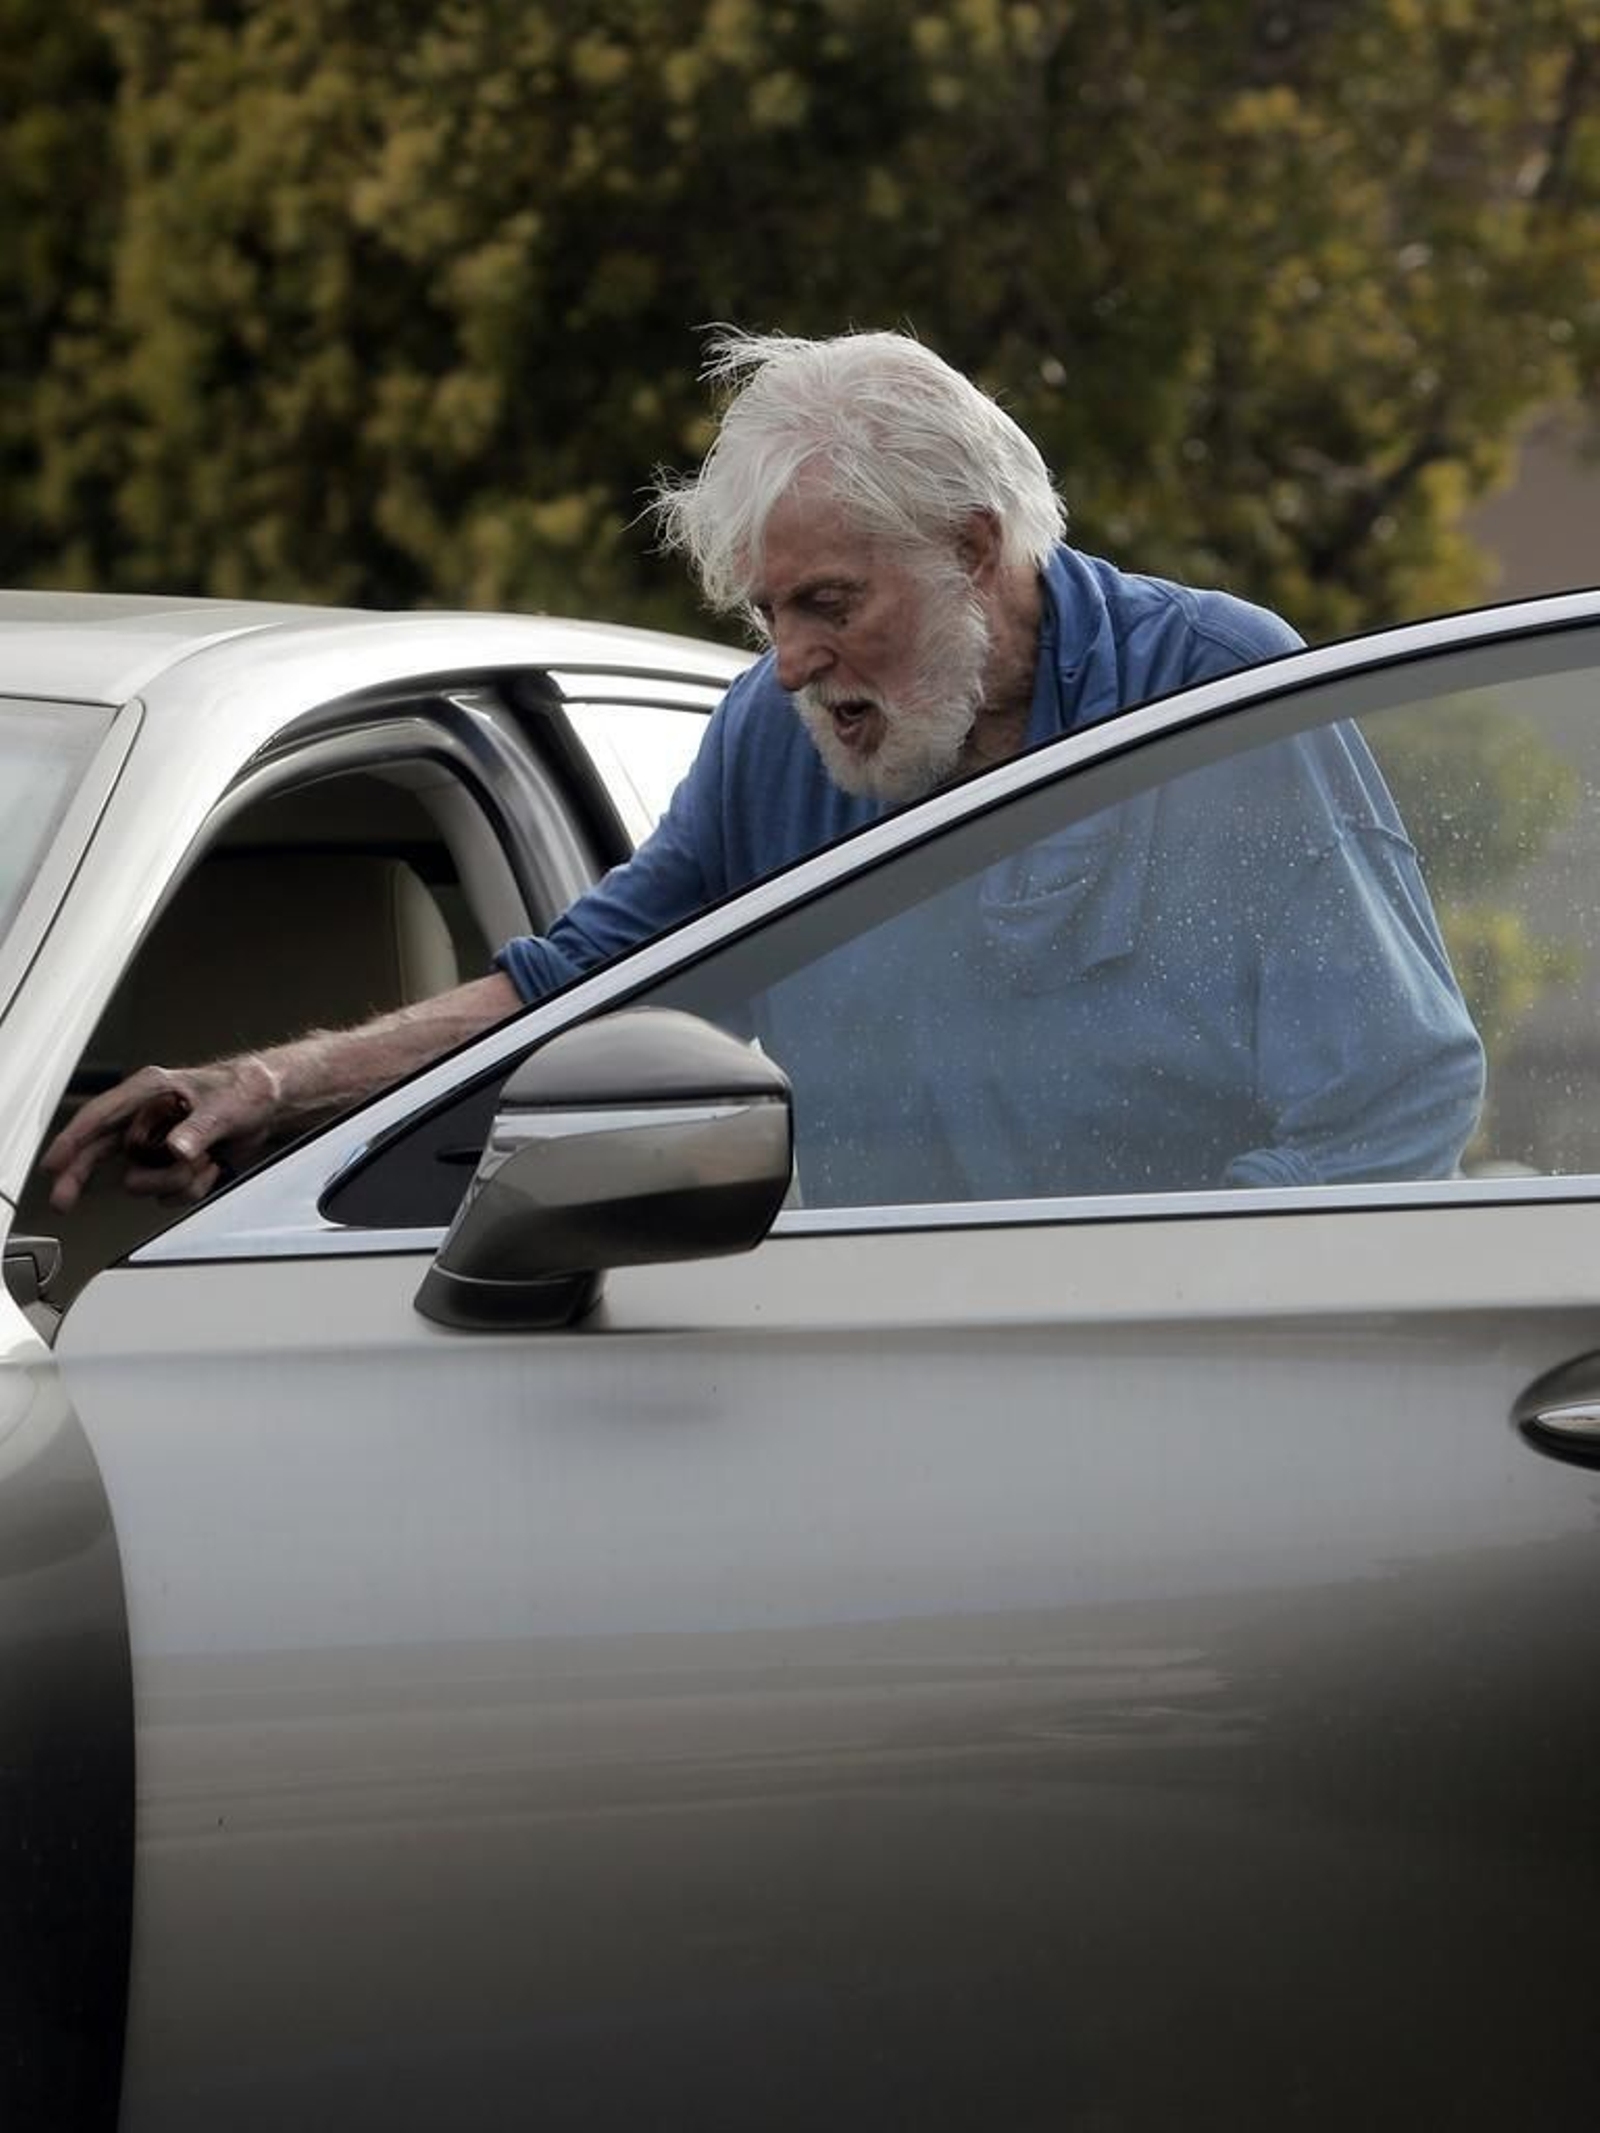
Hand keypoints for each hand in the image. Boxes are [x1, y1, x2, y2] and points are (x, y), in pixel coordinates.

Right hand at [43, 1054, 283, 1212]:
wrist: (269, 1106)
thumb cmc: (245, 1091)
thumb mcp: (225, 1107)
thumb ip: (199, 1129)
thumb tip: (176, 1149)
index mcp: (150, 1091)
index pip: (101, 1116)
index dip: (73, 1139)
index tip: (53, 1162)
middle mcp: (146, 1119)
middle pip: (100, 1153)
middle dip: (82, 1176)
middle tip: (62, 1201)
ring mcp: (156, 1144)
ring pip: (142, 1181)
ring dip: (175, 1180)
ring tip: (206, 1158)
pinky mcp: (169, 1166)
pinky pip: (167, 1194)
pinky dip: (192, 1187)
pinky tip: (210, 1167)